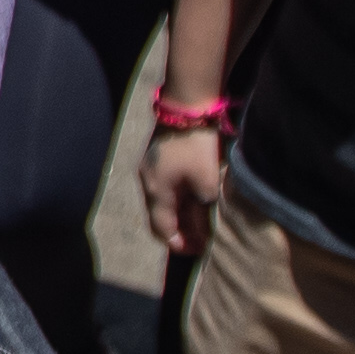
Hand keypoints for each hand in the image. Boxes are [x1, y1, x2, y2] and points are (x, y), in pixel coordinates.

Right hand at [140, 119, 226, 256]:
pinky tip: (194, 195)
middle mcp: (146, 181)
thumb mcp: (207, 183)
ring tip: (202, 217)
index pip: (162, 230)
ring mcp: (148, 167)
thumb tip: (204, 231)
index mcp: (156, 191)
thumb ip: (203, 212)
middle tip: (202, 238)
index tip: (200, 250)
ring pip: (162, 200)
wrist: (188, 103)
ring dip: (180, 212)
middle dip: (180, 230)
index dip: (180, 245)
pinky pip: (164, 185)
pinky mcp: (156, 155)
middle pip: (159, 216)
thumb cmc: (197, 144)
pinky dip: (178, 196)